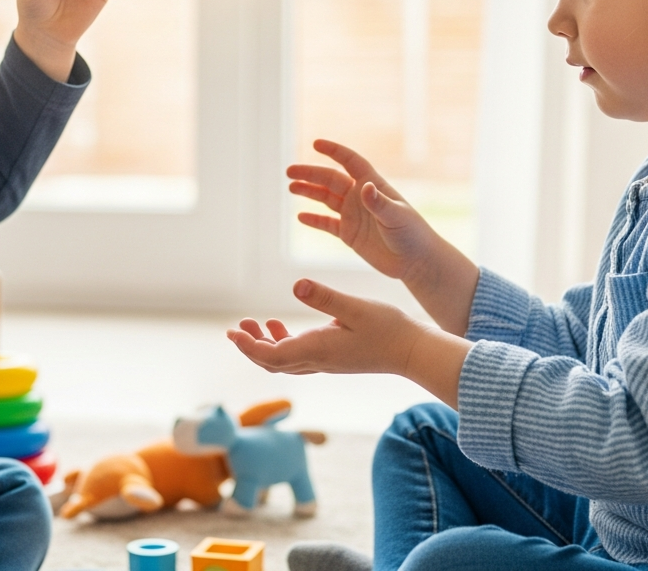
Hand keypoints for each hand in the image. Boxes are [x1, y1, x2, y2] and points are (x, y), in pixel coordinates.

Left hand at [228, 279, 473, 405]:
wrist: (414, 351)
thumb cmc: (388, 329)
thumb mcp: (355, 308)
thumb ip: (325, 297)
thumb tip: (296, 285)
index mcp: (318, 350)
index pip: (271, 356)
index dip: (248, 346)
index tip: (233, 333)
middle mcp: (318, 361)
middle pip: (272, 362)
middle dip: (251, 346)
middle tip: (236, 327)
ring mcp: (327, 362)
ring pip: (285, 361)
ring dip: (266, 345)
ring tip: (255, 324)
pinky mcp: (335, 358)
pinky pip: (299, 357)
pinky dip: (285, 344)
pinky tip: (283, 326)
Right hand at [290, 139, 480, 334]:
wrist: (416, 260)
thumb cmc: (412, 234)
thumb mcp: (396, 217)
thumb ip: (379, 202)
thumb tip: (364, 187)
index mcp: (372, 186)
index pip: (350, 162)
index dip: (334, 151)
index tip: (316, 144)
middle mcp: (360, 197)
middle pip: (331, 179)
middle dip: (310, 174)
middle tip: (289, 172)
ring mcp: (354, 215)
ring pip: (326, 199)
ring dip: (309, 192)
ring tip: (291, 188)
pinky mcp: (350, 234)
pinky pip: (327, 224)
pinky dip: (314, 220)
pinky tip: (300, 216)